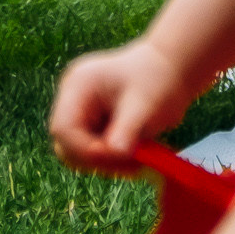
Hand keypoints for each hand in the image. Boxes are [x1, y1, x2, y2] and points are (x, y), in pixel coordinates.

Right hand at [50, 39, 188, 170]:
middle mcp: (73, 99)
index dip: (84, 149)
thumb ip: (126, 129)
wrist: (171, 69)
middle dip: (96, 160)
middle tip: (131, 164)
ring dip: (106, 163)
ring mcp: (82, 112)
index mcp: (78, 86)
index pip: (63, 128)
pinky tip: (136, 156)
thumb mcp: (144, 104)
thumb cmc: (157, 79)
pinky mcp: (93, 124)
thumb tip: (114, 153)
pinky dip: (112, 161)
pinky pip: (93, 152)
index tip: (116, 157)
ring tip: (138, 160)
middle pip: (66, 144)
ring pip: (79, 153)